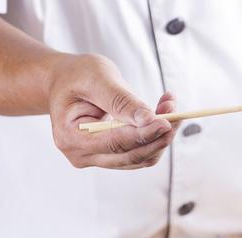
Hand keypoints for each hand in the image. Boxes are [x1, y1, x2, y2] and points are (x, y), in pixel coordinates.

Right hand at [48, 54, 178, 168]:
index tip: (167, 122)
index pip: (115, 143)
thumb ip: (121, 101)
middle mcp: (81, 155)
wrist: (66, 82)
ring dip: (161, 136)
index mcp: (70, 137)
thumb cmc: (77, 76)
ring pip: (140, 157)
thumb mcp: (98, 78)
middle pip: (131, 155)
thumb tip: (148, 120)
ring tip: (169, 106)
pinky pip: (140, 153)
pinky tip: (162, 115)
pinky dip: (155, 137)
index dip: (144, 134)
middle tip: (175, 111)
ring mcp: (96, 159)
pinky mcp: (111, 157)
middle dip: (158, 135)